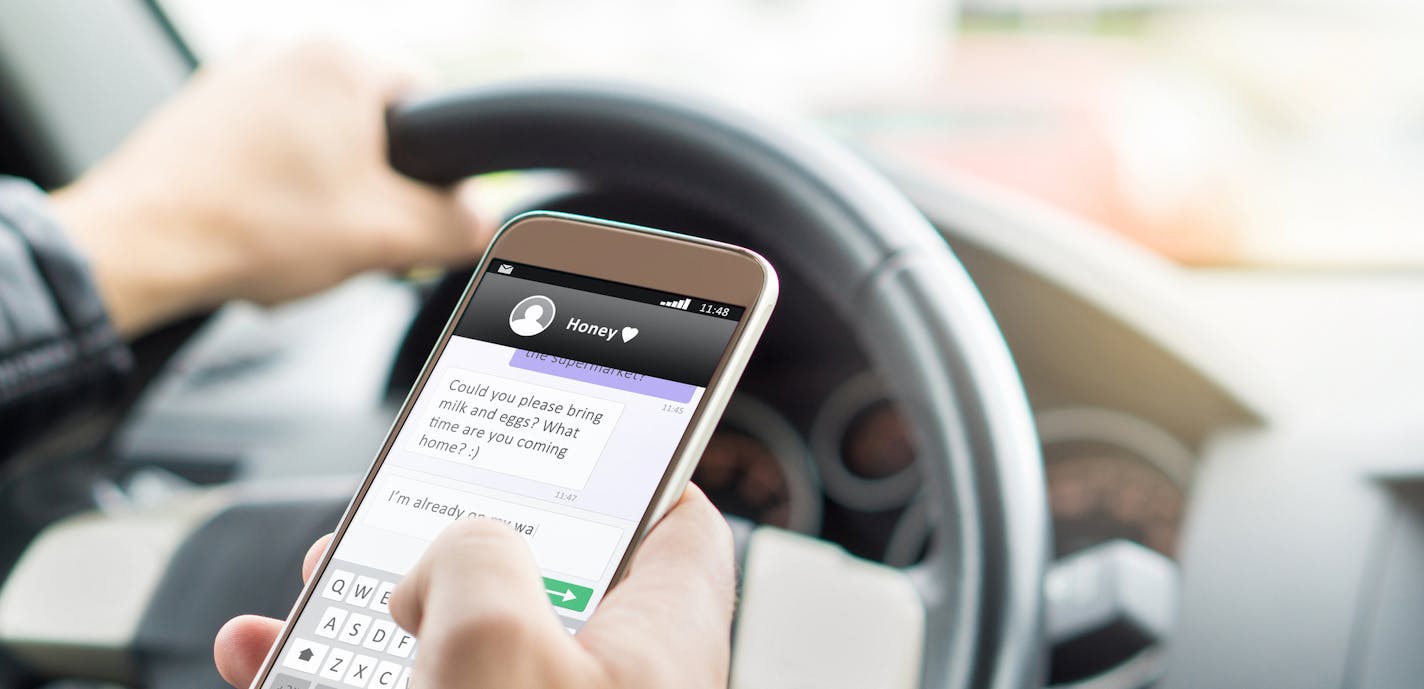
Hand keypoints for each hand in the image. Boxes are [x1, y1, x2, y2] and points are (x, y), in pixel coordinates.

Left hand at [51, 41, 489, 336]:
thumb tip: (485, 220)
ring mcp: (242, 75)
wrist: (141, 249)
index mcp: (344, 59)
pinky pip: (277, 149)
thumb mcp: (388, 237)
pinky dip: (283, 191)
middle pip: (377, 129)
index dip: (433, 174)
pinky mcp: (209, 108)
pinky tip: (267, 230)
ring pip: (326, 143)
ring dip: (330, 195)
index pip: (433, 107)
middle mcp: (291, 49)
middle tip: (355, 236)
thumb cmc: (251, 227)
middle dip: (375, 190)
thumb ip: (460, 225)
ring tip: (302, 237)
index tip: (412, 215)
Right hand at [215, 486, 734, 688]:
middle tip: (405, 501)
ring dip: (378, 603)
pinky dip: (332, 676)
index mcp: (656, 646)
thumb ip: (478, 552)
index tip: (576, 426)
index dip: (634, 463)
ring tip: (319, 577)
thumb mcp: (498, 641)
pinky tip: (267, 656)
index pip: (679, 525)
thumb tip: (453, 550)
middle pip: (548, 575)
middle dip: (462, 528)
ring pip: (459, 642)